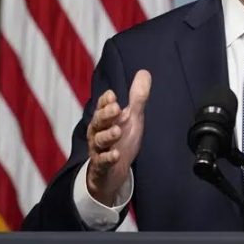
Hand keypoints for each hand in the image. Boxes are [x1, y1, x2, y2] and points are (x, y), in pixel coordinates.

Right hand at [86, 69, 151, 205]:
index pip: (102, 107)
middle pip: (99, 121)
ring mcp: (99, 149)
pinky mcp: (102, 166)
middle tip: (116, 108)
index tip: (112, 95)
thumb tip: (145, 72)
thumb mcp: (132, 118)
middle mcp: (98, 132)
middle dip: (106, 114)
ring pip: (99, 141)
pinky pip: (102, 162)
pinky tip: (116, 155)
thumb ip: (137, 97)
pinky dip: (108, 159)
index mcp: (105, 119)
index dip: (106, 101)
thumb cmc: (121, 140)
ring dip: (107, 135)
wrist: (113, 171)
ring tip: (117, 131)